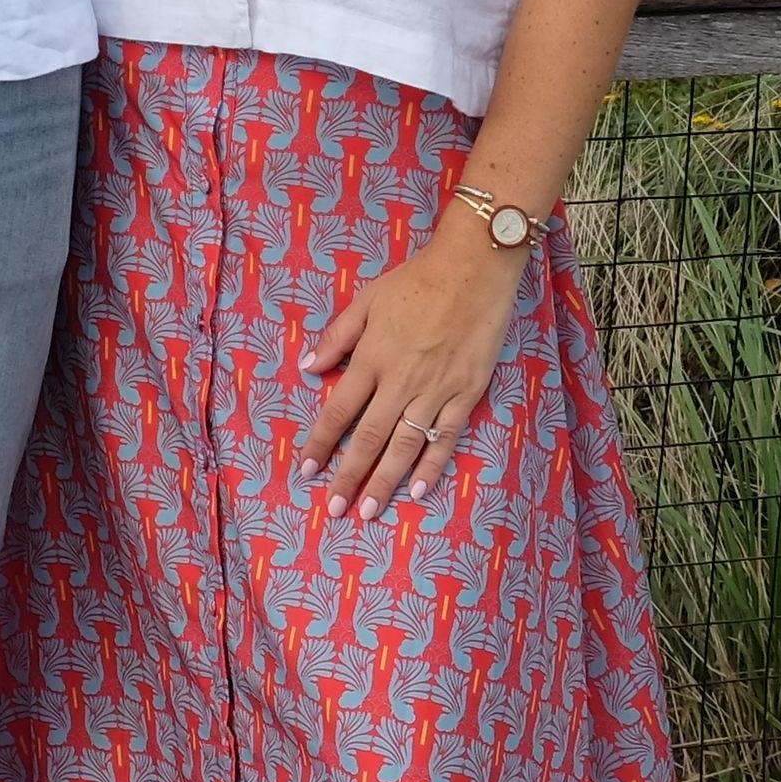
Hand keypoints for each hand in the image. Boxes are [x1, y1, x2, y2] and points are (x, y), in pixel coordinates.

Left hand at [293, 224, 523, 522]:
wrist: (474, 269)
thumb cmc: (416, 281)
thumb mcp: (366, 300)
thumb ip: (337, 337)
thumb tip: (308, 369)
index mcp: (372, 358)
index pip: (339, 411)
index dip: (320, 444)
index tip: (306, 471)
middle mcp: (400, 381)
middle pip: (368, 438)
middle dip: (349, 477)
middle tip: (335, 510)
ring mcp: (435, 390)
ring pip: (405, 446)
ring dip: (385, 481)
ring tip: (370, 512)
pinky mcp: (466, 394)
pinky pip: (445, 437)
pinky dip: (432, 465)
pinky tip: (419, 490)